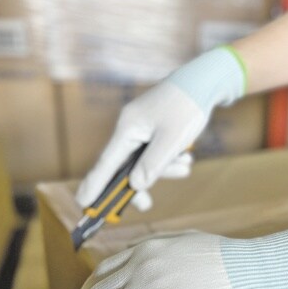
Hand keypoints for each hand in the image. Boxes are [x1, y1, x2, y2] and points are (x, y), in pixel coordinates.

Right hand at [75, 46, 245, 211]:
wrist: (203, 83)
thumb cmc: (186, 107)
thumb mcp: (171, 140)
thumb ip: (152, 165)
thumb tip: (135, 186)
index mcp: (128, 129)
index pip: (106, 163)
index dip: (95, 185)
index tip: (84, 204)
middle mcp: (130, 130)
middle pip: (126, 167)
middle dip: (140, 185)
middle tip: (146, 205)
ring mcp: (142, 130)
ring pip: (146, 162)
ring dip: (165, 169)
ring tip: (186, 162)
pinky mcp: (155, 131)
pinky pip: (157, 154)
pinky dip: (171, 159)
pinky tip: (186, 156)